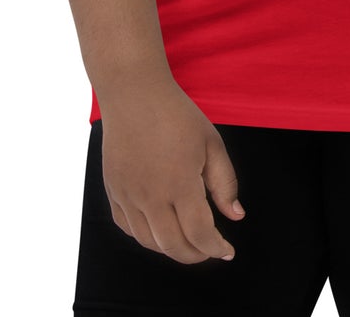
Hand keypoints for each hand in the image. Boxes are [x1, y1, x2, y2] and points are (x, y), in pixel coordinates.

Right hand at [98, 74, 245, 264]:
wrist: (134, 93)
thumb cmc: (176, 114)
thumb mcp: (211, 143)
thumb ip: (225, 183)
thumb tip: (236, 216)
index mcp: (179, 183)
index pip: (199, 234)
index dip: (216, 248)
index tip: (227, 250)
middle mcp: (150, 196)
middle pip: (173, 246)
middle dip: (196, 255)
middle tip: (210, 250)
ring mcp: (128, 195)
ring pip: (148, 241)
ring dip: (171, 249)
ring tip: (188, 241)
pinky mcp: (113, 190)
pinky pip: (127, 227)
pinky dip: (145, 237)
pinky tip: (160, 228)